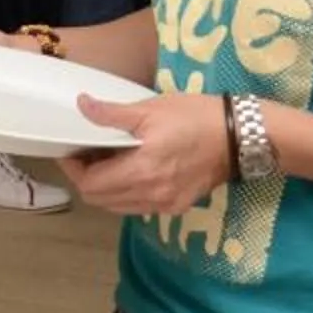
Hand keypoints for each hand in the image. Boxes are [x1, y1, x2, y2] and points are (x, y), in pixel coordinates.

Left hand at [62, 94, 232, 215]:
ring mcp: (166, 204)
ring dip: (105, 188)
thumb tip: (82, 105)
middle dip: (86, 178)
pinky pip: (139, 207)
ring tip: (106, 161)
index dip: (74, 169)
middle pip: (100, 200)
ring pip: (118, 207)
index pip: (90, 185)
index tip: (72, 150)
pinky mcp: (178, 206)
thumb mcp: (150, 109)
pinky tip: (130, 171)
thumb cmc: (195, 118)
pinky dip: (125, 194)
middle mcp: (151, 195)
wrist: (241, 137)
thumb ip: (112, 114)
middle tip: (86, 154)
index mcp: (142, 171)